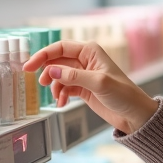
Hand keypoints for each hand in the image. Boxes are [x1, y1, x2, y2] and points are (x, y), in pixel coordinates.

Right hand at [22, 41, 159, 133]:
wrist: (134, 114)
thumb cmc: (123, 94)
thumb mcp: (98, 83)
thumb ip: (73, 76)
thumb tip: (51, 71)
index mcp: (90, 51)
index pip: (60, 48)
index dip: (42, 55)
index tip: (28, 67)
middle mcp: (85, 60)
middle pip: (56, 61)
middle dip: (47, 72)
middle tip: (41, 84)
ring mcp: (83, 75)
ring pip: (58, 76)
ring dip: (54, 86)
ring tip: (57, 97)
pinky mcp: (82, 88)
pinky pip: (63, 88)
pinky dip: (60, 95)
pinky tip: (61, 103)